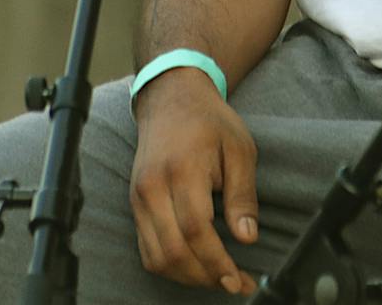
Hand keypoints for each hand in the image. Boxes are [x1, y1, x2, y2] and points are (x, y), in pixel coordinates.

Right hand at [128, 75, 260, 294]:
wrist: (172, 99)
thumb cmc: (209, 122)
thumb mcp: (239, 148)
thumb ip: (242, 194)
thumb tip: (247, 238)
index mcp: (181, 170)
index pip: (195, 231)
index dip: (217, 262)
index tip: (240, 280)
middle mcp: (152, 188)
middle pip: (173, 252)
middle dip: (205, 276)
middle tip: (234, 283)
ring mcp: (139, 198)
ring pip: (156, 257)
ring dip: (187, 276)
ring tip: (217, 277)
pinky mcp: (134, 205)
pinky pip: (147, 249)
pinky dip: (170, 265)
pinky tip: (195, 264)